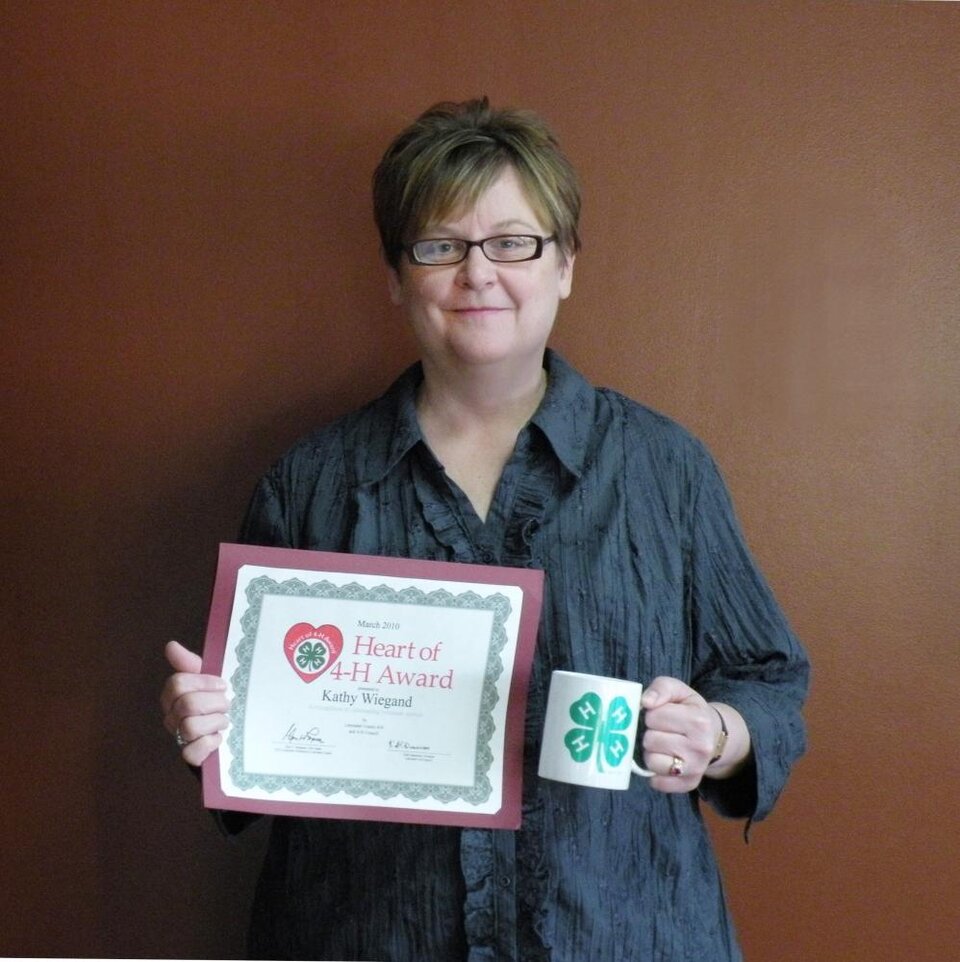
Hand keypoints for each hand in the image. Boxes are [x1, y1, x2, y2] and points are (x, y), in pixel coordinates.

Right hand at [160, 640, 229, 766]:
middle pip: (188, 704)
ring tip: (223, 721)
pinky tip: (217, 739)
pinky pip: (194, 751)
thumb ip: (190, 664)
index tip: (221, 685)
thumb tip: (170, 645)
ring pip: (191, 727)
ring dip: (216, 722)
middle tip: (225, 704)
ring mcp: (178, 738)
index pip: (178, 683)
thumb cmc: (216, 704)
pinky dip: (211, 743)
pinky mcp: (189, 758)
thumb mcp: (208, 680)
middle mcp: (171, 717)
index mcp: (173, 697)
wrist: (232, 735)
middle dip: (215, 703)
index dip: (203, 682)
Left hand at [639, 677, 724, 792]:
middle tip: (662, 730)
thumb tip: (645, 702)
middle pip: (651, 740)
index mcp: (698, 720)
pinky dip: (655, 773)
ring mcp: (696, 768)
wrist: (713, 734)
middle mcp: (701, 747)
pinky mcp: (690, 784)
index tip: (661, 714)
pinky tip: (663, 761)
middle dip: (651, 733)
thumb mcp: (679, 691)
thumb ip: (661, 688)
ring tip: (661, 745)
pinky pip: (658, 783)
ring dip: (651, 753)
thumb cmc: (690, 709)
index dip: (652, 714)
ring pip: (652, 762)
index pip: (653, 716)